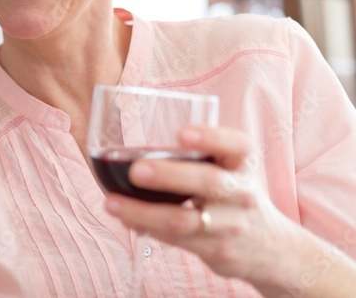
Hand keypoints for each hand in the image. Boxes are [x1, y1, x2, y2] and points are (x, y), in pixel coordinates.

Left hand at [103, 125, 341, 293]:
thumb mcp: (231, 169)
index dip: (209, 137)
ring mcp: (232, 225)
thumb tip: (133, 149)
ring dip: (143, 212)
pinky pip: (177, 240)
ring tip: (112, 203)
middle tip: (136, 171)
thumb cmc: (235, 196)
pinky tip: (126, 219)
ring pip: (184, 220)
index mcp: (243, 163)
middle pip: (207, 182)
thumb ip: (197, 156)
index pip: (235, 144)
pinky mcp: (218, 250)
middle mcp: (242, 192)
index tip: (181, 134)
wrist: (274, 249)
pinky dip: (148, 228)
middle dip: (169, 176)